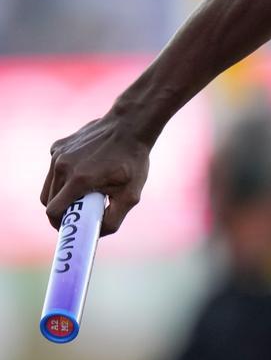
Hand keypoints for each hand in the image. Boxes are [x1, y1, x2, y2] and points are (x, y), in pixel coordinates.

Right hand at [40, 112, 150, 235]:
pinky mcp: (57, 146)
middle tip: (79, 212)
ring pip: (48, 186)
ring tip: (84, 193)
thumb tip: (95, 233)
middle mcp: (62, 166)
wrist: (130, 126)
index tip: (71, 226)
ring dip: (61, 194)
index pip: (53, 212)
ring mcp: (57, 154)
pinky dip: (63, 177)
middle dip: (62, 211)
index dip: (59, 224)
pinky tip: (85, 171)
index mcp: (79, 180)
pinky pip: (53, 170)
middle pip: (48, 201)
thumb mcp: (131, 195)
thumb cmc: (133, 161)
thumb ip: (113, 220)